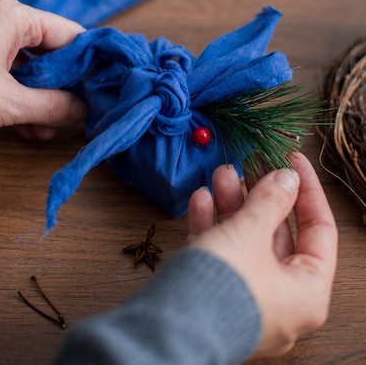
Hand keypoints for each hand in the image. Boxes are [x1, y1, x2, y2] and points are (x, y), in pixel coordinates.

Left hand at [0, 0, 86, 138]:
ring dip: (38, 97)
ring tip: (48, 130)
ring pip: (23, 64)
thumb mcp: (9, 102)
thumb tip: (82, 113)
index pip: (69, 34)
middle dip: (60, 88)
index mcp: (14, 16)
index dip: (88, 62)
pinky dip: (15, 94)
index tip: (100, 88)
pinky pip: (1, 68)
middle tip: (75, 115)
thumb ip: (52, 106)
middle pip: (46, 51)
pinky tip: (25, 126)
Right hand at [187, 152, 337, 357]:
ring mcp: (248, 298)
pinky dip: (212, 226)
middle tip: (251, 164)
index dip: (307, 190)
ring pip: (246, 241)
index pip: (319, 230)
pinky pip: (222, 256)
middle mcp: (282, 299)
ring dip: (233, 204)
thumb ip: (270, 201)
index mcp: (307, 291)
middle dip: (260, 194)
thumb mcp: (250, 232)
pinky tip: (201, 199)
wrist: (170, 330)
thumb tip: (287, 178)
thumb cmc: (223, 288)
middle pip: (278, 234)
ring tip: (221, 173)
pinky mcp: (218, 298)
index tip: (292, 160)